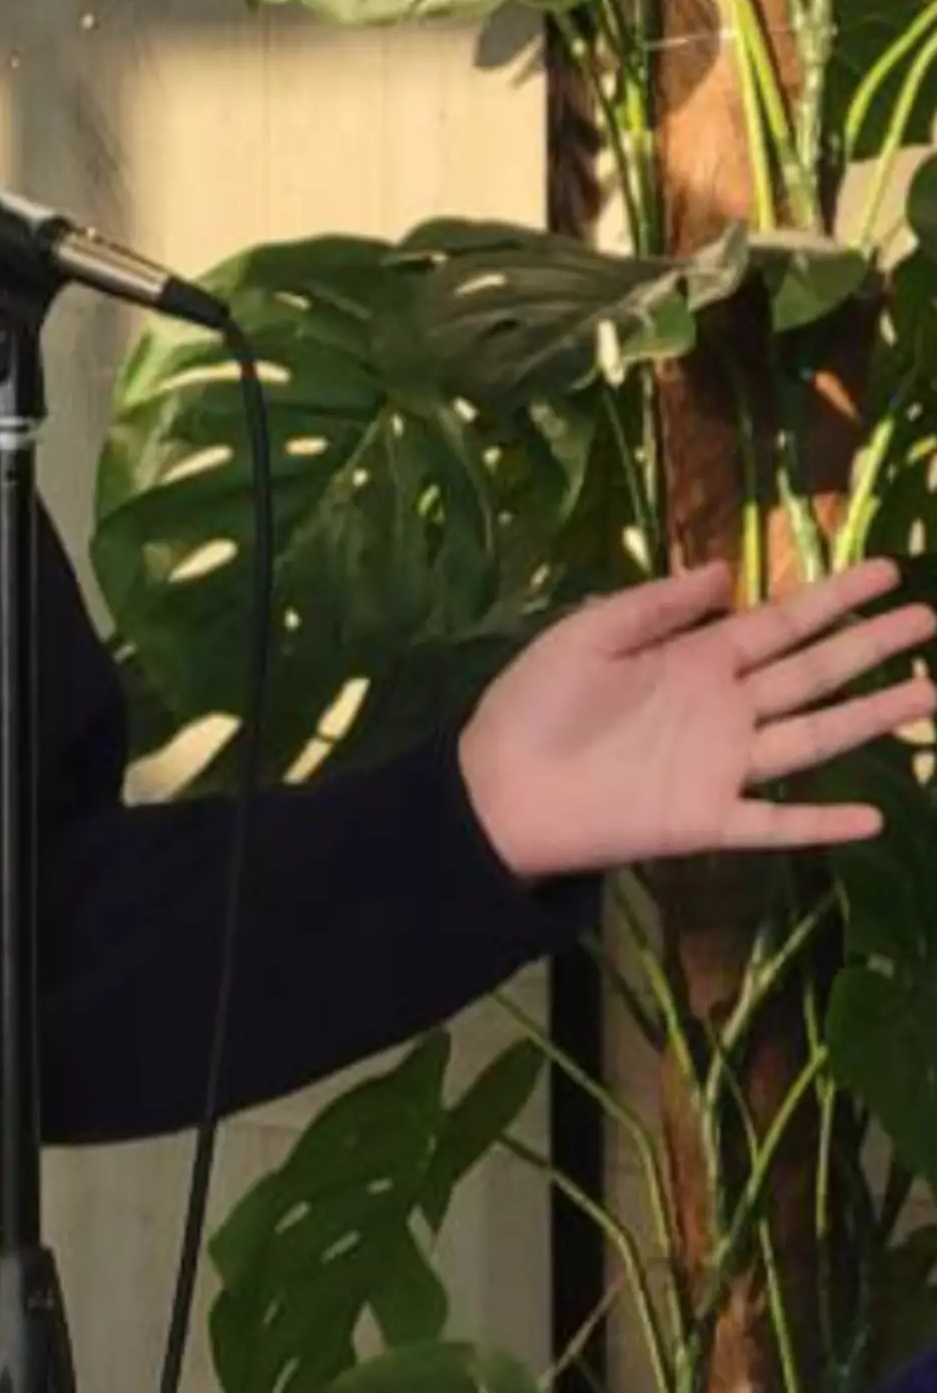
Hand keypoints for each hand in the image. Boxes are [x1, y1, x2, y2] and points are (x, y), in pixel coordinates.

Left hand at [459, 557, 934, 880]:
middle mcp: (721, 709)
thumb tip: (725, 568)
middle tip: (928, 618)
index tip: (887, 570)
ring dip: (870, 718)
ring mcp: (721, 766)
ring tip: (929, 693)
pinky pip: (776, 824)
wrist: (498, 788)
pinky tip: (875, 819)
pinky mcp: (707, 821)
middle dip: (869, 644)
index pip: (778, 622)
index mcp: (692, 659)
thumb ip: (654, 604)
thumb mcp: (585, 635)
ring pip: (813, 737)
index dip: (832, 597)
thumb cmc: (533, 706)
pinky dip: (822, 824)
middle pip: (811, 671)